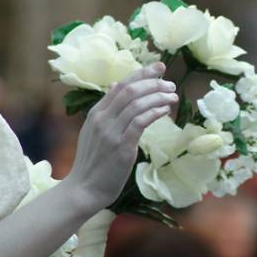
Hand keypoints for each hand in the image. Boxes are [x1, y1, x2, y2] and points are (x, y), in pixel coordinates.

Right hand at [67, 62, 176, 208]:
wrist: (84, 189)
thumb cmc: (92, 162)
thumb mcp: (93, 130)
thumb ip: (106, 109)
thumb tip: (115, 85)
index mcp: (96, 113)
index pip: (121, 85)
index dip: (141, 74)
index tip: (159, 68)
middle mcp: (102, 118)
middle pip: (131, 91)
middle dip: (153, 82)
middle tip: (171, 83)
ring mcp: (111, 132)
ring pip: (137, 104)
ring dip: (158, 97)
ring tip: (172, 96)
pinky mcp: (122, 146)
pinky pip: (141, 122)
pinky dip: (155, 112)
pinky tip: (165, 110)